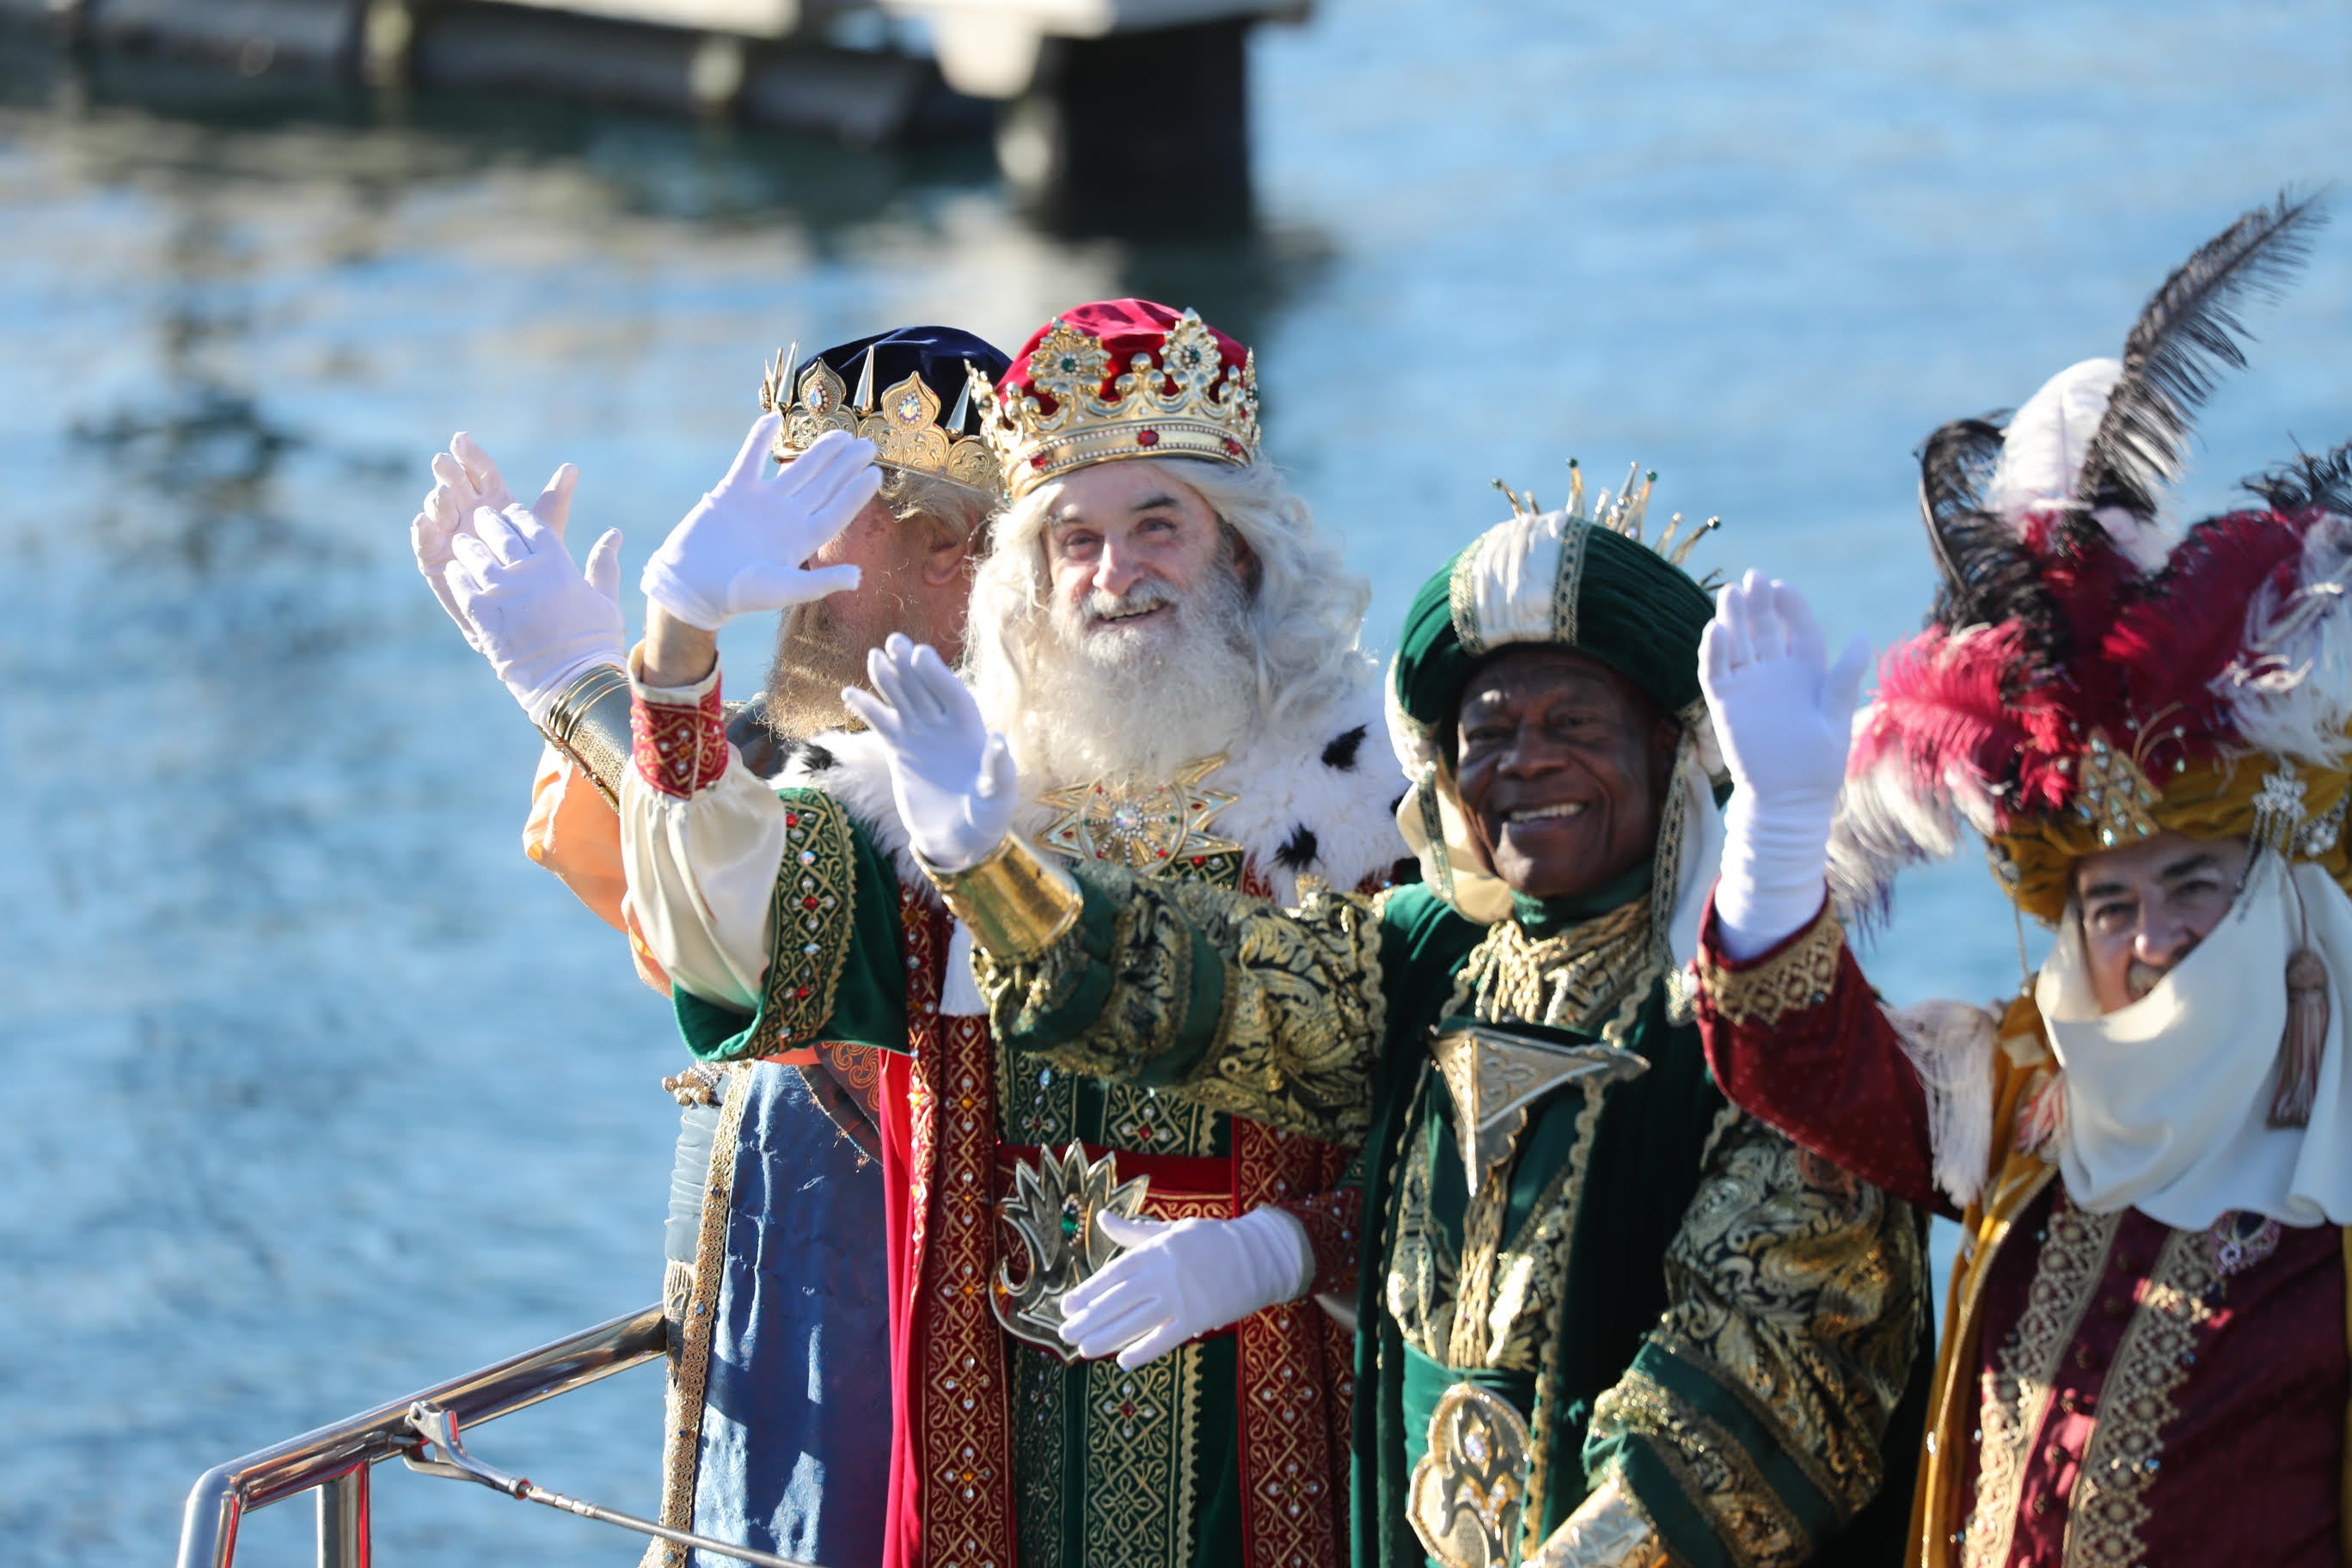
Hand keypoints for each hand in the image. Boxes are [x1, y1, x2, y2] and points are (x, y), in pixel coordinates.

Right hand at [412, 432, 579, 648]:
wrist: (522, 615)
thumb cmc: (536, 571)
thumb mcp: (546, 533)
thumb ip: (555, 501)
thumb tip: (572, 466)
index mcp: (493, 501)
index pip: (480, 472)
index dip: (471, 456)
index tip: (461, 439)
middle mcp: (467, 513)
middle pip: (456, 486)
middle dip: (449, 473)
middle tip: (444, 461)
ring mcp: (448, 534)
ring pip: (438, 511)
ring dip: (437, 500)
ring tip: (442, 494)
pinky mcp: (434, 558)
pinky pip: (423, 543)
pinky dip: (421, 531)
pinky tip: (423, 521)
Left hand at [444, 503, 626, 726]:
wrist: (573, 682)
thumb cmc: (595, 642)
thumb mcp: (605, 599)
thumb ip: (605, 563)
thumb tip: (615, 534)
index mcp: (557, 563)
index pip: (531, 525)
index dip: (518, 516)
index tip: (511, 513)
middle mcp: (526, 571)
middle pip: (500, 534)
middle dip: (488, 522)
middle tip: (480, 517)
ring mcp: (501, 591)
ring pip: (476, 556)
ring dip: (468, 546)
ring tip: (463, 543)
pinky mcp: (481, 614)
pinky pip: (462, 585)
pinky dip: (457, 575)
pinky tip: (454, 571)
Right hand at [638, 417, 877, 630]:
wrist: (692, 585)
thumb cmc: (738, 595)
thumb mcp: (782, 590)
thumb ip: (819, 582)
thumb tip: (858, 577)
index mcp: (801, 541)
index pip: (836, 512)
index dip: (856, 493)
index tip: (875, 473)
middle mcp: (786, 518)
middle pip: (823, 486)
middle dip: (845, 466)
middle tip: (868, 445)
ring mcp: (761, 502)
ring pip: (795, 470)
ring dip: (817, 452)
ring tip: (841, 433)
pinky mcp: (732, 492)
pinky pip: (749, 459)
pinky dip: (759, 440)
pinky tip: (773, 420)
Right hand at [842, 634, 1016, 870]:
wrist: (958, 838)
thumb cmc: (986, 818)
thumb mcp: (996, 798)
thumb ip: (997, 771)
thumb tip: (998, 740)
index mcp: (970, 730)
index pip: (951, 695)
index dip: (937, 675)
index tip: (921, 655)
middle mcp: (944, 726)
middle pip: (925, 688)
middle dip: (910, 666)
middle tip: (894, 641)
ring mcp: (921, 735)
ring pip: (902, 699)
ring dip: (888, 678)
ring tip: (874, 656)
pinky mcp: (901, 750)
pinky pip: (882, 723)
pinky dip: (867, 708)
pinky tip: (848, 693)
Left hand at [1057, 1208, 1313, 1368]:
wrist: (1259, 1255)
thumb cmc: (1212, 1240)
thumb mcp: (1172, 1229)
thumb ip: (1134, 1231)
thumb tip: (1101, 1218)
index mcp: (1157, 1250)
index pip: (1115, 1274)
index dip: (1089, 1291)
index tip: (1067, 1305)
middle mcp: (1164, 1274)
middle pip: (1119, 1300)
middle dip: (1089, 1318)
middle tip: (1065, 1333)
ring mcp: (1182, 1298)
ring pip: (1137, 1321)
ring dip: (1107, 1337)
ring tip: (1083, 1349)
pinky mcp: (1199, 1319)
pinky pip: (1166, 1338)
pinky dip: (1144, 1350)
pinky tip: (1123, 1361)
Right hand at [1700, 571, 1869, 812]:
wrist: (1787, 800)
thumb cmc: (1817, 765)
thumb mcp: (1835, 719)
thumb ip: (1842, 679)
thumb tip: (1862, 638)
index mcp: (1807, 672)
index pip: (1798, 629)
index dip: (1790, 607)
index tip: (1781, 587)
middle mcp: (1776, 673)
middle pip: (1765, 629)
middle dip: (1759, 603)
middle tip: (1753, 577)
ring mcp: (1748, 686)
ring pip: (1737, 643)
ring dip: (1733, 618)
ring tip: (1730, 593)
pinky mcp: (1725, 702)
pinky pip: (1715, 671)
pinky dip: (1713, 651)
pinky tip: (1715, 630)